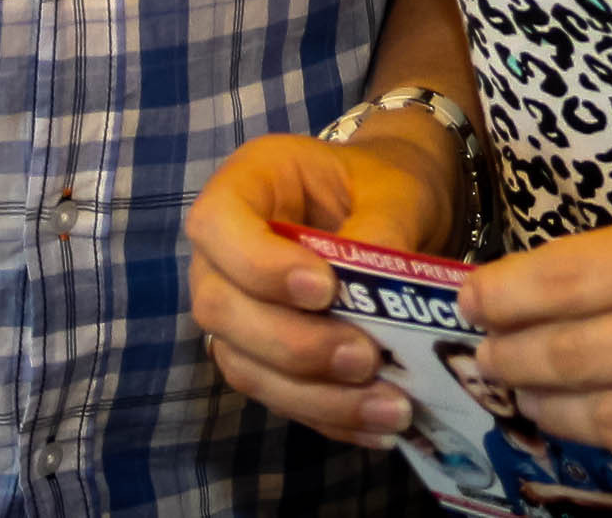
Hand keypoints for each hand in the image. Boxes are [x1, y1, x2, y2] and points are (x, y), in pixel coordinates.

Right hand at [187, 126, 457, 447]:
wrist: (396, 207)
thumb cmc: (385, 185)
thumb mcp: (395, 190)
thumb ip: (383, 231)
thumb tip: (380, 300)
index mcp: (247, 184)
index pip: (215, 224)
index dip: (258, 264)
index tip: (324, 289)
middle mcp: (223, 251)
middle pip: (220, 308)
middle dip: (293, 344)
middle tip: (366, 357)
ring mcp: (237, 309)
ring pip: (245, 365)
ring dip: (315, 396)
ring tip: (390, 406)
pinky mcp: (263, 357)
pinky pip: (279, 397)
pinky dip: (329, 417)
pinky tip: (379, 426)